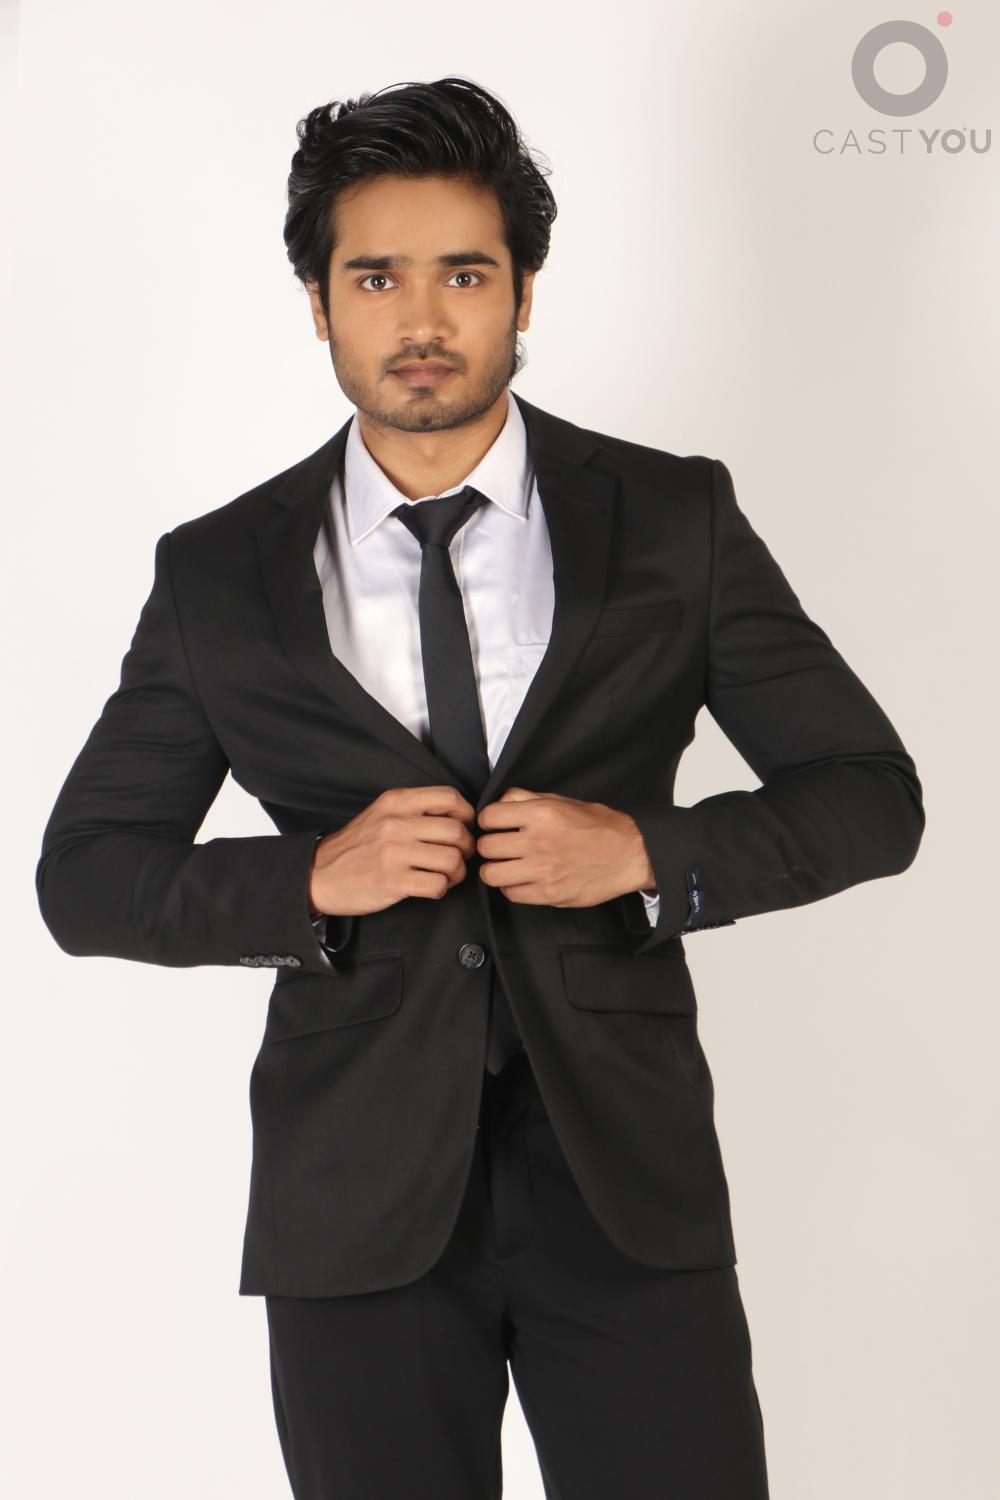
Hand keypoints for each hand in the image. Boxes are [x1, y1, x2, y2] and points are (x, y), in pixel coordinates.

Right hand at [308, 786, 476, 917]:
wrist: (319, 874)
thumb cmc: (355, 846)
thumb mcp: (381, 813)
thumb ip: (414, 808)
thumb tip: (456, 814)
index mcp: (396, 802)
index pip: (449, 797)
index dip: (466, 814)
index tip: (465, 827)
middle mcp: (396, 824)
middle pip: (457, 831)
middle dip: (466, 848)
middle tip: (459, 856)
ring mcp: (394, 852)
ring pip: (452, 859)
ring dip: (456, 872)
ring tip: (446, 875)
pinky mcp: (393, 881)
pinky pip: (437, 884)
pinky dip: (441, 888)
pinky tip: (431, 887)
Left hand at [476, 787, 655, 908]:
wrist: (631, 854)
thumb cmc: (600, 826)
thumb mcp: (564, 801)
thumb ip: (529, 799)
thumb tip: (500, 802)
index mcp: (540, 813)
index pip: (488, 817)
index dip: (488, 822)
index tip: (494, 826)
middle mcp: (537, 841)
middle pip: (486, 847)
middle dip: (489, 846)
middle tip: (499, 848)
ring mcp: (542, 870)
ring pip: (491, 874)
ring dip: (495, 869)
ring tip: (507, 866)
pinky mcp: (549, 894)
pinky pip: (510, 894)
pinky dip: (512, 887)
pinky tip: (523, 880)